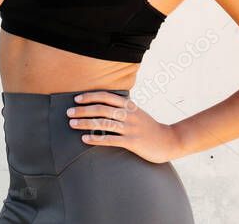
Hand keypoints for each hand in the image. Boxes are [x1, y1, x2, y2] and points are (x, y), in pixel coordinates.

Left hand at [67, 91, 182, 163]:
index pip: (106, 96)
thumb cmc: (149, 127)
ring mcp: (130, 128)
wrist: (169, 140)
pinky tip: (84, 139)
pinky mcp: (132, 142)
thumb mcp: (136, 112)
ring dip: (85, 123)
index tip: (76, 99)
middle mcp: (128, 114)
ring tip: (72, 124)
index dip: (90, 96)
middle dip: (83, 110)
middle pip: (101, 109)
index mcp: (129, 105)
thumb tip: (100, 104)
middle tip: (68, 112)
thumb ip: (121, 108)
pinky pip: (110, 139)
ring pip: (103, 123)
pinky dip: (95, 139)